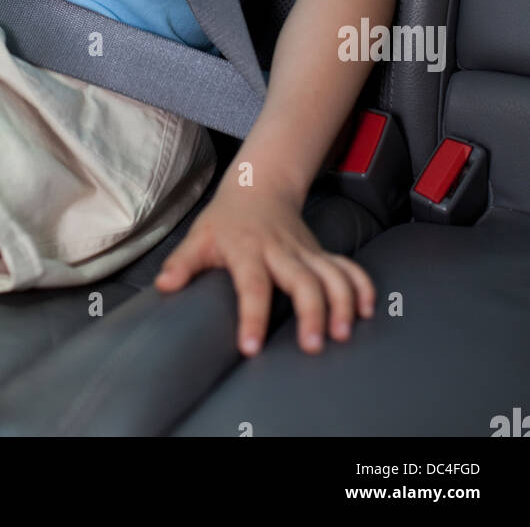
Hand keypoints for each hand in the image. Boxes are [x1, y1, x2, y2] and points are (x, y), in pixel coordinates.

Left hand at [153, 174, 375, 356]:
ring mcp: (305, 251)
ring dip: (343, 302)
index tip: (252, 346)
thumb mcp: (199, 237)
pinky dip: (361, 285)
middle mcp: (281, 250)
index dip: (253, 315)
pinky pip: (347, 266)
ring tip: (344, 334)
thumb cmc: (225, 219)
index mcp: (247, 250)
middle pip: (303, 279)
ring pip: (332, 273)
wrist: (257, 186)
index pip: (252, 284)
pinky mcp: (321, 253)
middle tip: (314, 346)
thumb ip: (183, 263)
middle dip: (312, 312)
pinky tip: (368, 310)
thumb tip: (164, 285)